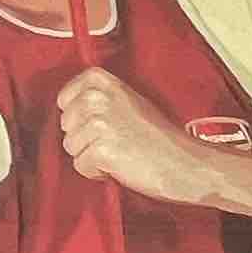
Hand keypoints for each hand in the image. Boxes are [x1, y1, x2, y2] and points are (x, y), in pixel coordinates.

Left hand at [57, 68, 238, 210]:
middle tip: (119, 140)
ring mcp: (98, 123)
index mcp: (101, 80)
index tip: (106, 123)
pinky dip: (98, 172)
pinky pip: (81, 166)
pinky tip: (122, 165)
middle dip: (87, 138)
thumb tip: (68, 107)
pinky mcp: (100, 150)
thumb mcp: (128, 101)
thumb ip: (97, 98)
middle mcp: (96, 97)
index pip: (64, 100)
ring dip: (92, 155)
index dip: (82, 118)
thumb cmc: (159, 136)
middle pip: (65, 125)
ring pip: (71, 147)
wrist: (187, 163)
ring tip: (122, 152)